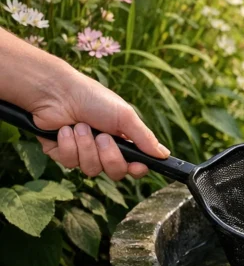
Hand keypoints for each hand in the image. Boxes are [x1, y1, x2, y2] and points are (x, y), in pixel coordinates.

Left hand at [28, 67, 168, 180]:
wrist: (57, 93)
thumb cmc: (93, 99)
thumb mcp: (125, 116)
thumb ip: (145, 138)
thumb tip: (164, 154)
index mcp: (122, 141)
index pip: (135, 166)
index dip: (136, 169)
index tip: (136, 166)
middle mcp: (104, 150)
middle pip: (115, 172)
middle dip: (108, 156)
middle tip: (103, 137)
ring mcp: (83, 154)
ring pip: (91, 169)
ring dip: (86, 147)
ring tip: (80, 126)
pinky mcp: (62, 155)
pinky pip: (70, 163)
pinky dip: (68, 145)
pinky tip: (64, 130)